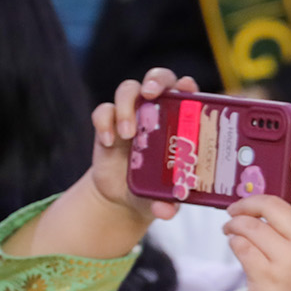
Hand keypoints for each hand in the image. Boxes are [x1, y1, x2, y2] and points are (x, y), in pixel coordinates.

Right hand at [87, 68, 197, 222]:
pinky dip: (104, 122)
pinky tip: (109, 142)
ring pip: (128, 89)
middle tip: (151, 95)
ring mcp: (130, 114)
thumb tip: (165, 211)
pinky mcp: (108, 123)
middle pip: (158, 78)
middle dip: (155, 80)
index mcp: (179, 120)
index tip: (187, 89)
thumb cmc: (154, 189)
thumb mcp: (164, 198)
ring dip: (127, 105)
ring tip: (128, 134)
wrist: (122, 197)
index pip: (186, 92)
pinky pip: (103, 110)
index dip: (187, 85)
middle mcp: (156, 110)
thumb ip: (168, 202)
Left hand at [225, 155, 290, 290]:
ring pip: (251, 225)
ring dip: (234, 225)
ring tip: (230, 230)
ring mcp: (288, 261)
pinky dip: (233, 242)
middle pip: (275, 205)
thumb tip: (262, 208)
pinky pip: (241, 245)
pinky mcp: (265, 274)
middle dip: (248, 203)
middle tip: (235, 208)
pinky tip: (234, 246)